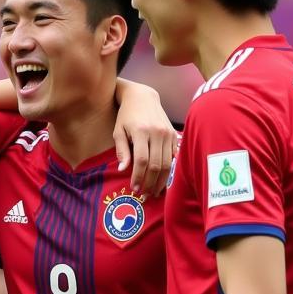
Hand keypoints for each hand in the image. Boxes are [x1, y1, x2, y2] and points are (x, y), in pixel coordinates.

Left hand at [113, 79, 177, 196]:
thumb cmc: (126, 116)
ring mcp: (168, 134)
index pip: (142, 160)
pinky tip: (164, 181)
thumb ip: (121, 151)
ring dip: (161, 181)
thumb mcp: (118, 131)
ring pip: (167, 163)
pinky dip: (170, 171)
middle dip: (151, 183)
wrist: (143, 98)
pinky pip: (174, 157)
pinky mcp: (174, 135)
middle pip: (156, 165)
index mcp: (142, 131)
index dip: (139, 177)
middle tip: (145, 195)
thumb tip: (123, 170)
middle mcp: (157, 132)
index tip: (134, 188)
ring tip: (154, 192)